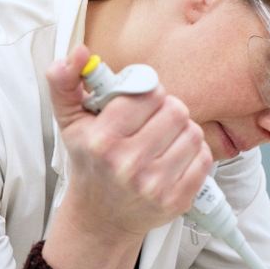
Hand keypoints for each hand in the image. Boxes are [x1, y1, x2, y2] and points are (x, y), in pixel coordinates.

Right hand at [46, 45, 212, 236]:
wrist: (101, 216)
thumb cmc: (90, 162)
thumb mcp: (70, 121)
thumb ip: (65, 82)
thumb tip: (78, 52)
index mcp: (103, 141)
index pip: (148, 94)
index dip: (148, 93)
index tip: (141, 102)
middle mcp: (128, 165)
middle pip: (176, 110)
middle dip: (167, 110)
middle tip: (154, 121)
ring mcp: (154, 186)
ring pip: (193, 133)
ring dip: (182, 131)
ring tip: (164, 140)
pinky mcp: (177, 200)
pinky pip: (204, 158)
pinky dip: (194, 153)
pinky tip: (175, 157)